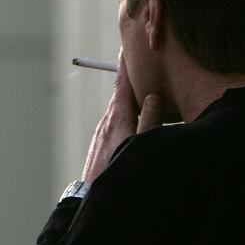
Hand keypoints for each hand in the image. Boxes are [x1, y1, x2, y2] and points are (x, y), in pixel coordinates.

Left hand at [81, 52, 163, 182]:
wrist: (90, 196)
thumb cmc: (118, 171)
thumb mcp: (140, 145)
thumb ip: (150, 120)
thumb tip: (154, 97)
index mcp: (118, 117)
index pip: (123, 84)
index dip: (125, 65)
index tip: (127, 48)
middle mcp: (107, 121)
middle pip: (121, 94)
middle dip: (129, 79)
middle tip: (136, 63)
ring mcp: (101, 133)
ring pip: (118, 110)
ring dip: (128, 99)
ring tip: (140, 92)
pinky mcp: (99, 144)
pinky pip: (115, 122)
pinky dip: (124, 115)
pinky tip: (132, 123)